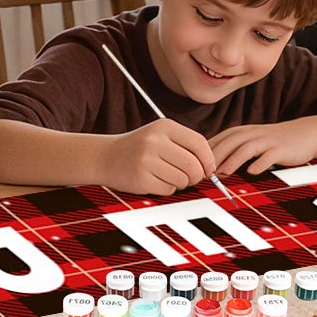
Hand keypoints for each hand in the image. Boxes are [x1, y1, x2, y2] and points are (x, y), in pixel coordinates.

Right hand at [97, 120, 217, 194]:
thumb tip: (212, 167)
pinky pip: (168, 189)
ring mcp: (146, 159)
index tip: (208, 169)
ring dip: (180, 183)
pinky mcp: (140, 177)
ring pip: (182, 179)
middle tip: (188, 177)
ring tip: (167, 176)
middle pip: (193, 165)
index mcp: (164, 126)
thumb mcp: (160, 136)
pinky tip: (154, 181)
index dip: (209, 160)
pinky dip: (166, 189)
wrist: (104, 156)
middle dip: (196, 176)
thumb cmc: (139, 148)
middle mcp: (155, 140)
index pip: (199, 143)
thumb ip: (186, 146)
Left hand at [210, 120, 316, 174]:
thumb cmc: (270, 142)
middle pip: (228, 143)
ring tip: (222, 174)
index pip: (218, 140)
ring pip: (246, 149)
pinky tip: (252, 172)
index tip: (195, 168)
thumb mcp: (247, 141)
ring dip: (233, 161)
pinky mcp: (281, 149)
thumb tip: (205, 165)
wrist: (302, 134)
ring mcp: (266, 141)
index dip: (205, 154)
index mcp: (240, 132)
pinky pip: (269, 156)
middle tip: (204, 174)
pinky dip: (260, 164)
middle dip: (215, 158)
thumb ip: (228, 150)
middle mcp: (251, 134)